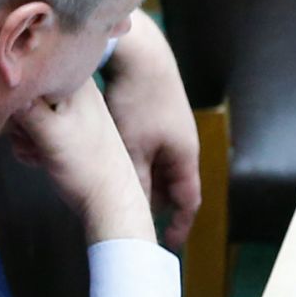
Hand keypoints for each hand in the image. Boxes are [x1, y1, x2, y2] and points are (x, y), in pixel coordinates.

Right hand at [7, 80, 155, 245]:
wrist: (107, 200)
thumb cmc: (86, 165)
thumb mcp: (51, 133)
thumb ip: (25, 107)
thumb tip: (2, 84)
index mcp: (76, 81)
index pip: (33, 68)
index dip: (19, 89)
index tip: (19, 112)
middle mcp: (72, 90)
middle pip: (26, 91)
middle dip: (18, 118)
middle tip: (30, 137)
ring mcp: (66, 111)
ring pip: (25, 113)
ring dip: (23, 135)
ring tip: (38, 151)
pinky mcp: (61, 129)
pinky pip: (32, 129)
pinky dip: (30, 144)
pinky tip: (39, 157)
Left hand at [102, 12, 201, 248]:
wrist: (140, 52)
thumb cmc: (136, 100)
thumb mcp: (131, 147)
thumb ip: (134, 180)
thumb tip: (131, 211)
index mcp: (184, 156)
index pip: (188, 201)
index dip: (178, 225)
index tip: (167, 244)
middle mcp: (181, 143)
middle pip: (169, 185)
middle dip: (151, 202)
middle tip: (129, 219)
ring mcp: (167, 127)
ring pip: (153, 165)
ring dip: (138, 179)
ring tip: (114, 192)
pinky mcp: (152, 113)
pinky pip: (144, 146)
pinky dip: (130, 158)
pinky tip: (108, 159)